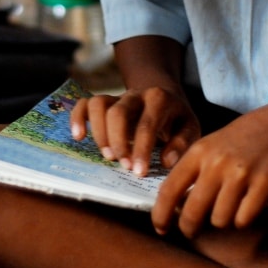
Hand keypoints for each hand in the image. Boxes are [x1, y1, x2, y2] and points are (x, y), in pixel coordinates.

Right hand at [69, 86, 200, 176]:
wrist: (166, 98)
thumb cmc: (177, 119)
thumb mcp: (190, 128)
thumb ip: (182, 143)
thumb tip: (166, 161)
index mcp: (160, 99)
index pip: (147, 124)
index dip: (141, 150)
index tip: (139, 172)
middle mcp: (136, 94)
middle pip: (118, 113)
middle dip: (118, 142)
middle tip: (124, 166)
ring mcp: (118, 97)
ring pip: (99, 105)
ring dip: (99, 132)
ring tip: (107, 156)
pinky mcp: (105, 102)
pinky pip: (85, 103)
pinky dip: (78, 118)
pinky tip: (79, 137)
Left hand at [152, 101, 267, 238]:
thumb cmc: (244, 138)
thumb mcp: (212, 145)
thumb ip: (193, 170)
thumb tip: (173, 204)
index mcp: (199, 152)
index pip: (169, 190)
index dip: (161, 214)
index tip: (160, 228)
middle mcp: (216, 163)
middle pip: (191, 212)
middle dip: (189, 228)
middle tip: (192, 230)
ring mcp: (240, 174)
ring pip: (219, 220)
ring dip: (222, 221)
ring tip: (229, 208)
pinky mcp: (264, 184)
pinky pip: (243, 219)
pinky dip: (243, 219)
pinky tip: (247, 207)